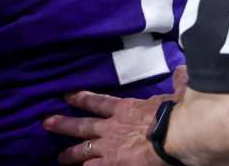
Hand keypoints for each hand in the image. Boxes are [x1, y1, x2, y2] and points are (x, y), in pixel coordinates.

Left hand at [42, 66, 187, 164]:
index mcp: (127, 109)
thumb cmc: (179, 113)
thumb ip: (179, 82)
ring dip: (70, 154)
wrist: (177, 133)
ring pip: (83, 150)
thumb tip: (182, 71)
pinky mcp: (112, 164)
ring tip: (59, 157)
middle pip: (83, 125)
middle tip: (46, 121)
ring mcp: (110, 147)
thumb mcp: (179, 93)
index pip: (100, 102)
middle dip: (64, 123)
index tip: (67, 96)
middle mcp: (113, 127)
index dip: (82, 98)